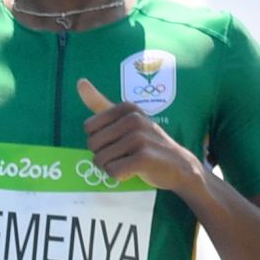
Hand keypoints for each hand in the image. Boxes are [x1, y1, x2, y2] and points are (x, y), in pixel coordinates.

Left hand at [77, 79, 200, 193]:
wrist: (179, 164)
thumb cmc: (147, 142)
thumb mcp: (125, 119)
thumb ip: (101, 103)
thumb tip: (80, 82)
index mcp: (126, 107)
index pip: (89, 128)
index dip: (99, 140)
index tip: (118, 141)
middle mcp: (132, 119)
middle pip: (92, 145)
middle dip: (103, 156)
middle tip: (124, 155)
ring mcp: (139, 138)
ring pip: (101, 160)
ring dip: (111, 167)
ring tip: (129, 163)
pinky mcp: (143, 158)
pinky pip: (113, 171)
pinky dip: (119, 177)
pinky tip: (133, 172)